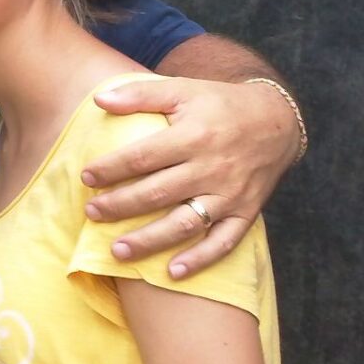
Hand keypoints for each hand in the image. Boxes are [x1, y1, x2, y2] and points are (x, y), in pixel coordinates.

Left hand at [82, 77, 298, 276]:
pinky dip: (201, 260)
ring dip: (150, 241)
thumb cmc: (219, 105)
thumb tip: (99, 98)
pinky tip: (173, 273)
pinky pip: (224, 241)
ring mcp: (231, 193)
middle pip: (159, 193)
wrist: (278, 122)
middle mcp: (213, 168)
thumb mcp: (183, 89)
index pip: (144, 157)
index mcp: (194, 135)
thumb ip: (140, 94)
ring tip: (117, 251)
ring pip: (186, 223)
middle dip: (121, 205)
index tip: (85, 176)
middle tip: (91, 212)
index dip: (112, 168)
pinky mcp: (246, 212)